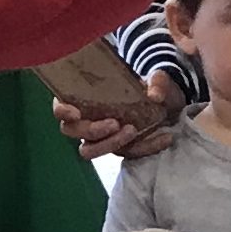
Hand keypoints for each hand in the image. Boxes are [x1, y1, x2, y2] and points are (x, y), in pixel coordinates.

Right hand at [56, 69, 182, 159]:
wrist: (169, 102)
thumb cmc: (151, 86)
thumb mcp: (158, 77)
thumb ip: (157, 82)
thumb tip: (154, 95)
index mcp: (84, 97)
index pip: (60, 107)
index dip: (63, 111)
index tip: (76, 112)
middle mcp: (86, 119)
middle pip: (72, 132)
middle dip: (91, 130)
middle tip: (115, 123)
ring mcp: (100, 136)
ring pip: (90, 150)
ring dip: (109, 143)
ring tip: (133, 130)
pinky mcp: (120, 148)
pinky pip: (126, 154)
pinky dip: (146, 147)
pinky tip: (164, 137)